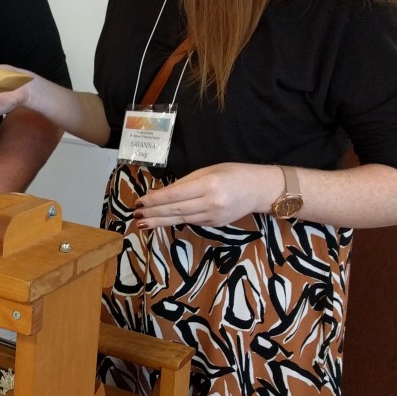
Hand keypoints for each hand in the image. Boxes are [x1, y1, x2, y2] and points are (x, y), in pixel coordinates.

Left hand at [134, 162, 279, 227]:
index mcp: (209, 184)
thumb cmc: (234, 173)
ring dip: (160, 221)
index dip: (156, 200)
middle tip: (136, 215)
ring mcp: (214, 216)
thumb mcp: (209, 170)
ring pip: (181, 219)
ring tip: (142, 222)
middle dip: (153, 213)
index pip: (176, 194)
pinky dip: (175, 221)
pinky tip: (162, 221)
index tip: (140, 202)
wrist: (260, 189)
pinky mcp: (216, 224)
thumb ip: (185, 183)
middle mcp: (211, 203)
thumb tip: (161, 193)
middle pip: (176, 210)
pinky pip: (191, 222)